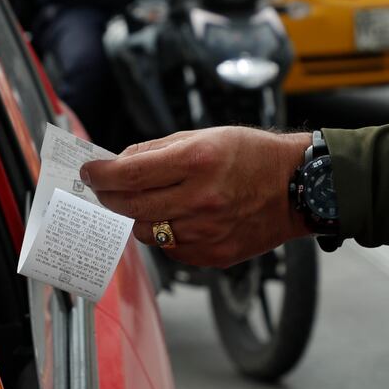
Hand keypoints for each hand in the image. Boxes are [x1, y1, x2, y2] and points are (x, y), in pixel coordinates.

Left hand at [80, 127, 312, 267]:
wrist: (297, 188)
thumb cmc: (252, 155)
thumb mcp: (205, 136)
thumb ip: (157, 150)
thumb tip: (120, 163)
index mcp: (197, 161)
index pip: (130, 173)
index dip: (102, 174)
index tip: (90, 173)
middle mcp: (201, 198)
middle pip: (132, 206)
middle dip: (110, 197)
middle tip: (103, 189)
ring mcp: (208, 230)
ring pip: (148, 232)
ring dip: (137, 217)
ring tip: (144, 203)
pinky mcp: (214, 253)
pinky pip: (171, 249)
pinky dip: (165, 234)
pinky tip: (174, 219)